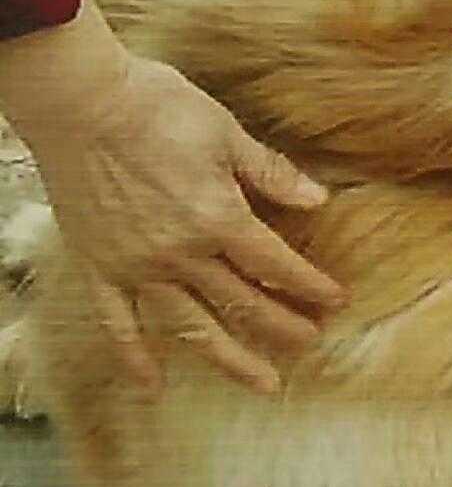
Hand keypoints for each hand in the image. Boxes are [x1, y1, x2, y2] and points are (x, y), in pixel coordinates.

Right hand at [0, 1, 343, 394]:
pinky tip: (152, 385)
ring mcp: (138, 266)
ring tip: (264, 384)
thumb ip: (270, 173)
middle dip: (283, 326)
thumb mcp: (225, 132)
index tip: (335, 300)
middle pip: (243, 303)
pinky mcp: (100, 267)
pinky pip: (118, 322)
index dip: (310, 285)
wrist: (80, 101)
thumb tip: (317, 200)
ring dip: (230, 359)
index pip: (276, 264)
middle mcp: (181, 253)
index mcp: (218, 218)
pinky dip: (134, 355)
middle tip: (310, 343)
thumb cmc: (155, 106)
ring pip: (190, 326)